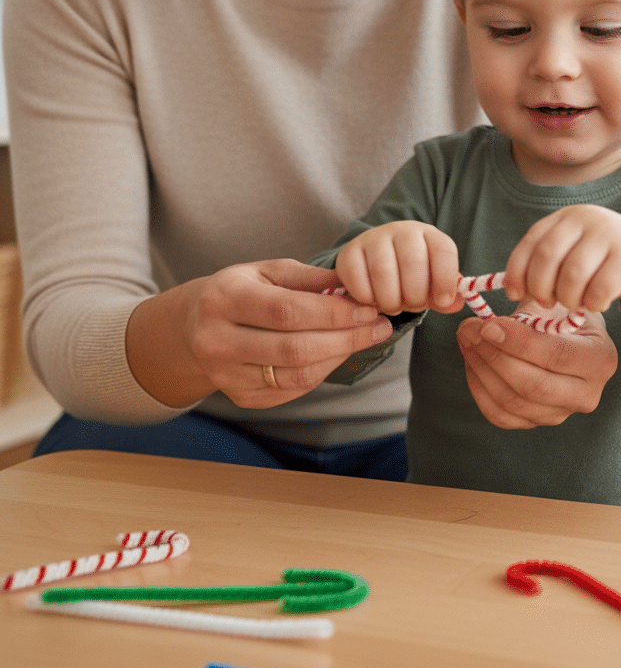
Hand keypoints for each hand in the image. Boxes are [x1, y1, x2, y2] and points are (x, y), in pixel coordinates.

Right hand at [126, 259, 394, 409]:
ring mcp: (224, 374)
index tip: (369, 308)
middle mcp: (217, 340)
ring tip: (364, 338)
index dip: (333, 313)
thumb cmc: (241, 291)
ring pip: (295, 375)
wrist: (194, 327)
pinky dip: (322, 372)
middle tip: (380, 327)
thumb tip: (350, 284)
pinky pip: (291, 390)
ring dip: (339, 357)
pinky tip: (338, 353)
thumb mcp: (267, 270)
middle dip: (346, 338)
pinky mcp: (238, 396)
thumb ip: (307, 277)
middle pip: (294, 348)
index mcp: (224, 299)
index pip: (287, 311)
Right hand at [333, 222, 463, 316]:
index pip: (443, 250)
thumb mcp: (432, 284)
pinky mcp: (349, 252)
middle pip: (413, 262)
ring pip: (384, 272)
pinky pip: (357, 279)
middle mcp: (402, 230)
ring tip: (394, 306)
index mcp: (429, 235)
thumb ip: (446, 295)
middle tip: (413, 305)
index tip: (443, 302)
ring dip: (391, 300)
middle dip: (415, 295)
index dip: (446, 279)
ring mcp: (373, 238)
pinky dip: (368, 299)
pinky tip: (373, 301)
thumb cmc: (411, 277)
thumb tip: (454, 302)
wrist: (374, 264)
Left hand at [456, 306, 617, 427]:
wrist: (567, 337)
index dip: (518, 342)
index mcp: (601, 359)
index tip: (488, 324)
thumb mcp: (557, 301)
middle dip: (494, 356)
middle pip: (533, 386)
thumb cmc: (561, 313)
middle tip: (469, 328)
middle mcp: (587, 394)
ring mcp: (561, 414)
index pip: (556, 356)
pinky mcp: (536, 422)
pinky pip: (499, 414)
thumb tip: (488, 322)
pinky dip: (478, 387)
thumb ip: (532, 305)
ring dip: (481, 368)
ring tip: (466, 338)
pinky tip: (471, 359)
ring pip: (512, 402)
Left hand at [503, 205, 620, 322]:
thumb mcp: (573, 251)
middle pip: (546, 258)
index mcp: (566, 217)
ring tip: (575, 303)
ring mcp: (609, 235)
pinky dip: (592, 304)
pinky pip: (599, 290)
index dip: (517, 272)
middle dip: (540, 288)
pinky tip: (596, 303)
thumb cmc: (604, 261)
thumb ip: (544, 263)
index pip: (531, 242)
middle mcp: (586, 219)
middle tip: (548, 303)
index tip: (515, 294)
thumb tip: (511, 289)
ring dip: (568, 299)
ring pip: (571, 276)